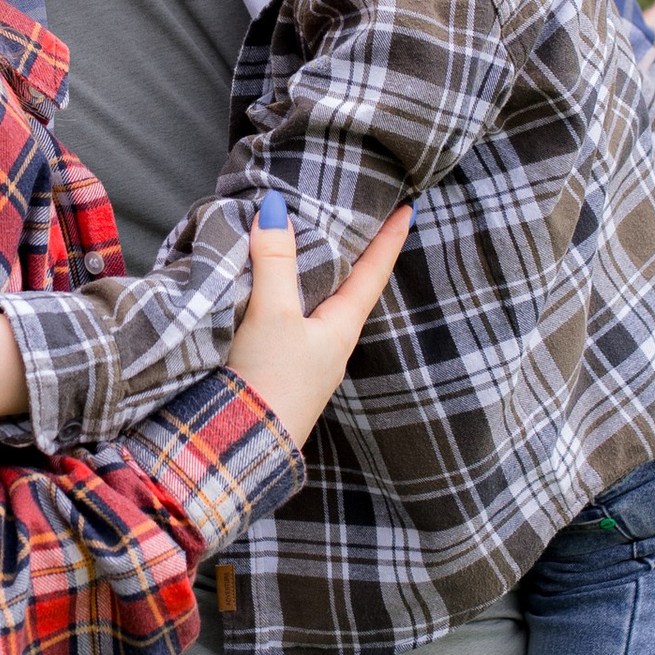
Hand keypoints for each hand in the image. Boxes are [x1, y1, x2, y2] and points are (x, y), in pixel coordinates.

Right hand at [225, 191, 411, 453]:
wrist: (242, 447)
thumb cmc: (270, 379)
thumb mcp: (273, 314)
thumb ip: (275, 261)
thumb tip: (276, 207)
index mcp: (342, 327)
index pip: (374, 272)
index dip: (391, 238)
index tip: (412, 207)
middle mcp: (332, 343)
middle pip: (351, 288)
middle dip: (357, 253)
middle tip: (363, 217)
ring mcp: (308, 360)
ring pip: (321, 305)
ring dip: (322, 275)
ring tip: (319, 245)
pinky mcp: (282, 372)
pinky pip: (294, 321)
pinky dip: (292, 295)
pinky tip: (276, 291)